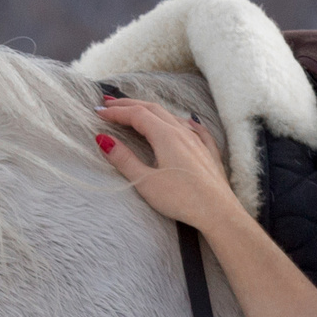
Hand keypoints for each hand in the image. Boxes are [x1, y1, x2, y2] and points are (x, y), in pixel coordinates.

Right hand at [94, 97, 251, 236]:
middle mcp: (182, 132)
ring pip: (171, 116)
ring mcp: (198, 140)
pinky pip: (194, 128)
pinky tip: (187, 121)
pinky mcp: (208, 152)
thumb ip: (124, 159)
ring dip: (151, 111)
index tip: (98, 112)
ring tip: (137, 112)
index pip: (136, 114)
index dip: (116, 112)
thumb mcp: (145, 182)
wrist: (218, 213)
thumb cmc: (182, 199)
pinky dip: (181, 121)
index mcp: (165, 135)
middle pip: (152, 109)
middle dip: (129, 105)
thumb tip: (104, 140)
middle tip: (109, 104)